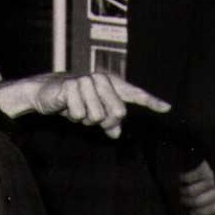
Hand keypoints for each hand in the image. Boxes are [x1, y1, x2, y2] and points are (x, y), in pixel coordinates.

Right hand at [0, 73, 170, 138]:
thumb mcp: (93, 113)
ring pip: (97, 116)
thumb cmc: (74, 101)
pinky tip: (66, 106)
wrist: (47, 93)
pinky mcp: (72, 86)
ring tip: (77, 108)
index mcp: (111, 85)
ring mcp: (87, 81)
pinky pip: (79, 114)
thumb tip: (116, 134)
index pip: (135, 94)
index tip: (167, 108)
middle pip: (118, 113)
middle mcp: (103, 80)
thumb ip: (107, 122)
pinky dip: (73, 116)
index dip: (151, 101)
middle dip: (104, 121)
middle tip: (91, 117)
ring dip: (85, 119)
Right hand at [177, 151, 214, 214]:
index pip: (214, 209)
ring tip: (180, 191)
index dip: (202, 213)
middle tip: (183, 201)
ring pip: (191, 191)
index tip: (193, 214)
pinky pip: (188, 177)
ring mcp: (210, 179)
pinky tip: (180, 176)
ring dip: (184, 192)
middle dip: (189, 202)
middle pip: (198, 201)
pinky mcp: (202, 167)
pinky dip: (182, 177)